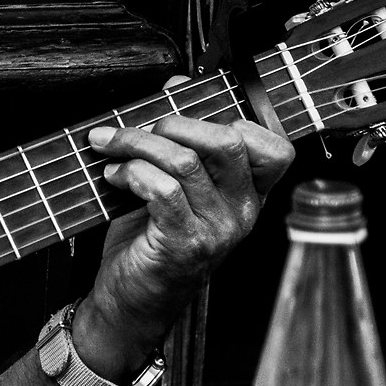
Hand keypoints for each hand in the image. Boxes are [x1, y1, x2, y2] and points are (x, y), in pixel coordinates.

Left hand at [76, 105, 295, 375]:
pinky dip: (132, 172)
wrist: (131, 301)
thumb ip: (180, 138)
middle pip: (227, 142)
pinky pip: (163, 190)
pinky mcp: (185, 243)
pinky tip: (114, 176)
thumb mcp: (171, 184)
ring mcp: (217, 230)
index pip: (274, 148)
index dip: (235, 119)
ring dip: (137, 144)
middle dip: (176, 121)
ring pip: (185, 161)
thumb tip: (177, 85)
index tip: (189, 114)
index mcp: (248, 195)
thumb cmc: (151, 242)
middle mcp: (241, 213)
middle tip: (142, 127)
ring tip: (111, 147)